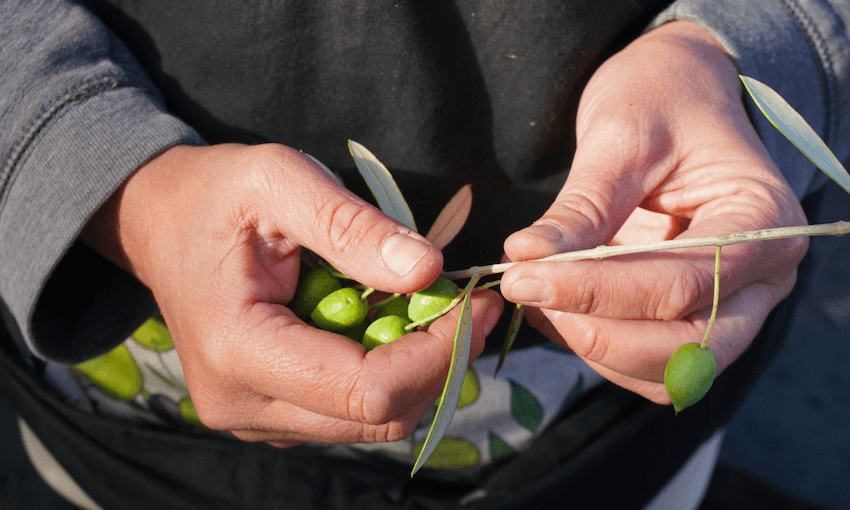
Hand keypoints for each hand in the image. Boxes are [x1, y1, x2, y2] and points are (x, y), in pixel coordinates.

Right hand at [82, 143, 502, 444]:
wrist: (161, 224)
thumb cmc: (214, 195)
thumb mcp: (278, 180)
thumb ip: (349, 225)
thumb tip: (428, 272)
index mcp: (237, 349)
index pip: (366, 390)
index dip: (436, 352)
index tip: (472, 302)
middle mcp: (242, 404)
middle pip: (378, 418)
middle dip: (439, 363)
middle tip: (469, 305)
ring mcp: (256, 416)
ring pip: (372, 422)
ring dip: (420, 370)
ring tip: (439, 309)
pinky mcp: (272, 412)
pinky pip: (352, 413)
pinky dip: (391, 373)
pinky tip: (397, 324)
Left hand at [500, 21, 807, 403]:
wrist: (679, 93)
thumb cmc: (660, 98)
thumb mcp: (619, 137)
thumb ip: (580, 208)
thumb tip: (523, 258)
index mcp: (761, 222)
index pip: (681, 286)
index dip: (595, 291)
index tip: (521, 278)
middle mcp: (760, 277)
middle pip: (688, 350)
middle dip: (599, 336)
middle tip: (528, 293)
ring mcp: (731, 303)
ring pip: (667, 371)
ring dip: (594, 348)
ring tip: (537, 295)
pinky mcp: (692, 315)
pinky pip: (649, 363)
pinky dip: (597, 348)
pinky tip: (555, 308)